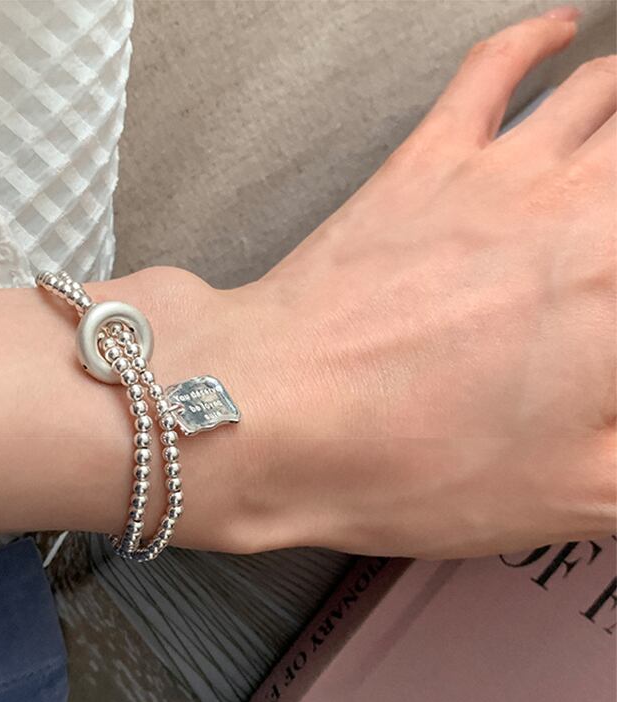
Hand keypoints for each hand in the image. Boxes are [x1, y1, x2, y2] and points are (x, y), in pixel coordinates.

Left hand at [132, 8, 615, 558]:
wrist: (274, 414)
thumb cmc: (404, 461)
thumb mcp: (569, 498)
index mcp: (615, 289)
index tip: (609, 319)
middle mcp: (572, 210)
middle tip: (607, 232)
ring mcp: (493, 172)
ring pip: (601, 93)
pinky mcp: (421, 162)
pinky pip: (494, 68)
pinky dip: (538, 38)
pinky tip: (561, 32)